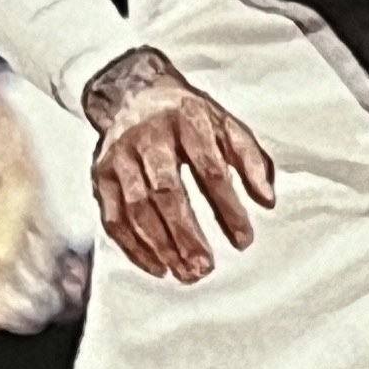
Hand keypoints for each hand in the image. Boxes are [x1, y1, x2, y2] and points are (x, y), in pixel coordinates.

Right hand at [82, 45, 276, 282]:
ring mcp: (120, 156)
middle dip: (186, 233)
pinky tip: (158, 267)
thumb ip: (251, 161)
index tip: (244, 239)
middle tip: (206, 266)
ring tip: (186, 273)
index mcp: (186, 120)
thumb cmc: (188, 118)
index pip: (209, 169)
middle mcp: (148, 137)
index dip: (227, 208)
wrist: (134, 95)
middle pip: (166, 191)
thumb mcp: (226, 126)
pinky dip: (134, 247)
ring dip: (161, 246)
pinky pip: (113, 217)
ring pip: (137, 207)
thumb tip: (267, 200)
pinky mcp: (101, 175)